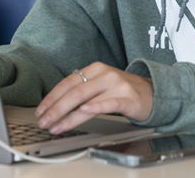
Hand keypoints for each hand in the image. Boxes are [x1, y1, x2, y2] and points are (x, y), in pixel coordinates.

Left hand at [35, 62, 153, 134]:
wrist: (154, 93)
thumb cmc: (124, 91)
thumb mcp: (102, 84)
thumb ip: (83, 89)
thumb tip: (56, 104)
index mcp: (95, 69)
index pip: (67, 82)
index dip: (51, 97)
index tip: (40, 110)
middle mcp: (105, 74)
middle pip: (74, 92)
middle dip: (55, 109)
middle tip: (44, 121)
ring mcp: (117, 85)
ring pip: (86, 100)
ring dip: (68, 116)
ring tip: (57, 126)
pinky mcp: (128, 98)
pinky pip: (108, 103)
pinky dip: (95, 108)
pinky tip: (85, 113)